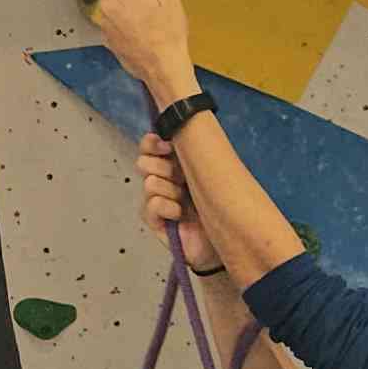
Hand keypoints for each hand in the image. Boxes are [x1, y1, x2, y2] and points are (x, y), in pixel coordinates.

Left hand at [86, 0, 192, 90]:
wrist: (163, 69)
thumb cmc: (168, 32)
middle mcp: (106, 8)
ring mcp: (105, 27)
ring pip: (108, 6)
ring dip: (121, 5)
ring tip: (145, 16)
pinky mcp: (107, 42)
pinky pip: (111, 23)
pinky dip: (121, 22)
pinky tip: (140, 31)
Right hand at [139, 136, 219, 275]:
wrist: (224, 237)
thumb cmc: (218, 204)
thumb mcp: (208, 172)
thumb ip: (195, 154)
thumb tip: (185, 131)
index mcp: (172, 163)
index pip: (149, 145)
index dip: (152, 142)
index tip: (167, 145)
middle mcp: (161, 179)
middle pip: (143, 162)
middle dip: (165, 168)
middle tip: (183, 179)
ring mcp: (154, 200)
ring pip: (150, 182)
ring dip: (171, 191)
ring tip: (186, 202)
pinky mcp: (152, 220)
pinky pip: (153, 204)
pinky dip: (168, 207)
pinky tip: (180, 215)